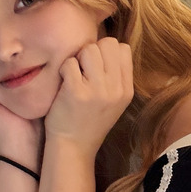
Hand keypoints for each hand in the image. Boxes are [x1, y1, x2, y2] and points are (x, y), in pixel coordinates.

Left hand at [45, 37, 132, 154]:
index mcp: (127, 90)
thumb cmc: (88, 122)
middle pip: (107, 43)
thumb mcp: (113, 102)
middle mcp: (116, 89)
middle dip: (91, 51)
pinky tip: (63, 83)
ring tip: (73, 76)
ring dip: (77, 59)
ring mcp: (97, 90)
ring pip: (89, 49)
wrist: (73, 147)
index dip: (106, 51)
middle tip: (82, 70)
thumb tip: (104, 45)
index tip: (95, 66)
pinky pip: (69, 63)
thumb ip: (114, 77)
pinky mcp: (77, 92)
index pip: (123, 48)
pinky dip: (63, 70)